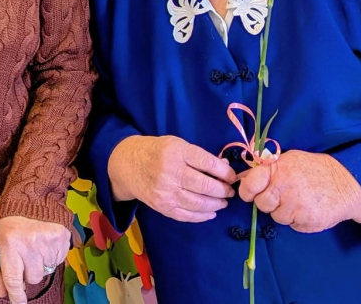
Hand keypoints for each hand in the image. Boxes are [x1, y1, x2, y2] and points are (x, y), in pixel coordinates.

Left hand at [0, 215, 70, 303]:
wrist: (32, 198)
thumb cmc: (13, 221)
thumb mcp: (1, 243)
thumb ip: (1, 270)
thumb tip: (3, 293)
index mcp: (10, 244)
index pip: (13, 280)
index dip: (17, 296)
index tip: (18, 303)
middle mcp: (30, 244)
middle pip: (34, 277)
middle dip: (30, 271)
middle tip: (26, 255)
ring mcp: (48, 241)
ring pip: (47, 270)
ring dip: (42, 262)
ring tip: (36, 245)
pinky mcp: (62, 239)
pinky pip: (59, 260)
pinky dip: (53, 255)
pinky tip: (46, 242)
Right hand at [108, 135, 235, 222]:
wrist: (128, 165)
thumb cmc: (156, 152)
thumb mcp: (177, 145)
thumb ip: (199, 156)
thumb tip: (224, 167)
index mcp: (175, 152)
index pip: (207, 163)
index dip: (225, 172)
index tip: (233, 176)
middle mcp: (170, 172)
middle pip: (205, 185)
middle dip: (223, 190)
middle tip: (229, 190)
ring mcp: (165, 192)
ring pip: (198, 203)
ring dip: (216, 204)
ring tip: (222, 201)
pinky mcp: (162, 206)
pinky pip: (187, 215)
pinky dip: (202, 216)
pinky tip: (211, 212)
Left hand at [237, 150, 360, 232]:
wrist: (346, 183)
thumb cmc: (313, 170)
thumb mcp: (289, 160)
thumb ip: (266, 169)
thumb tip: (241, 178)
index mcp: (278, 169)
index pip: (249, 184)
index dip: (247, 190)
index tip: (250, 192)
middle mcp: (284, 187)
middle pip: (261, 204)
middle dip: (268, 202)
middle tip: (282, 195)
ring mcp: (295, 206)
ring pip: (276, 217)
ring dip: (284, 212)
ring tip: (299, 201)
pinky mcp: (306, 221)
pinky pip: (291, 225)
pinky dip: (296, 220)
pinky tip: (307, 209)